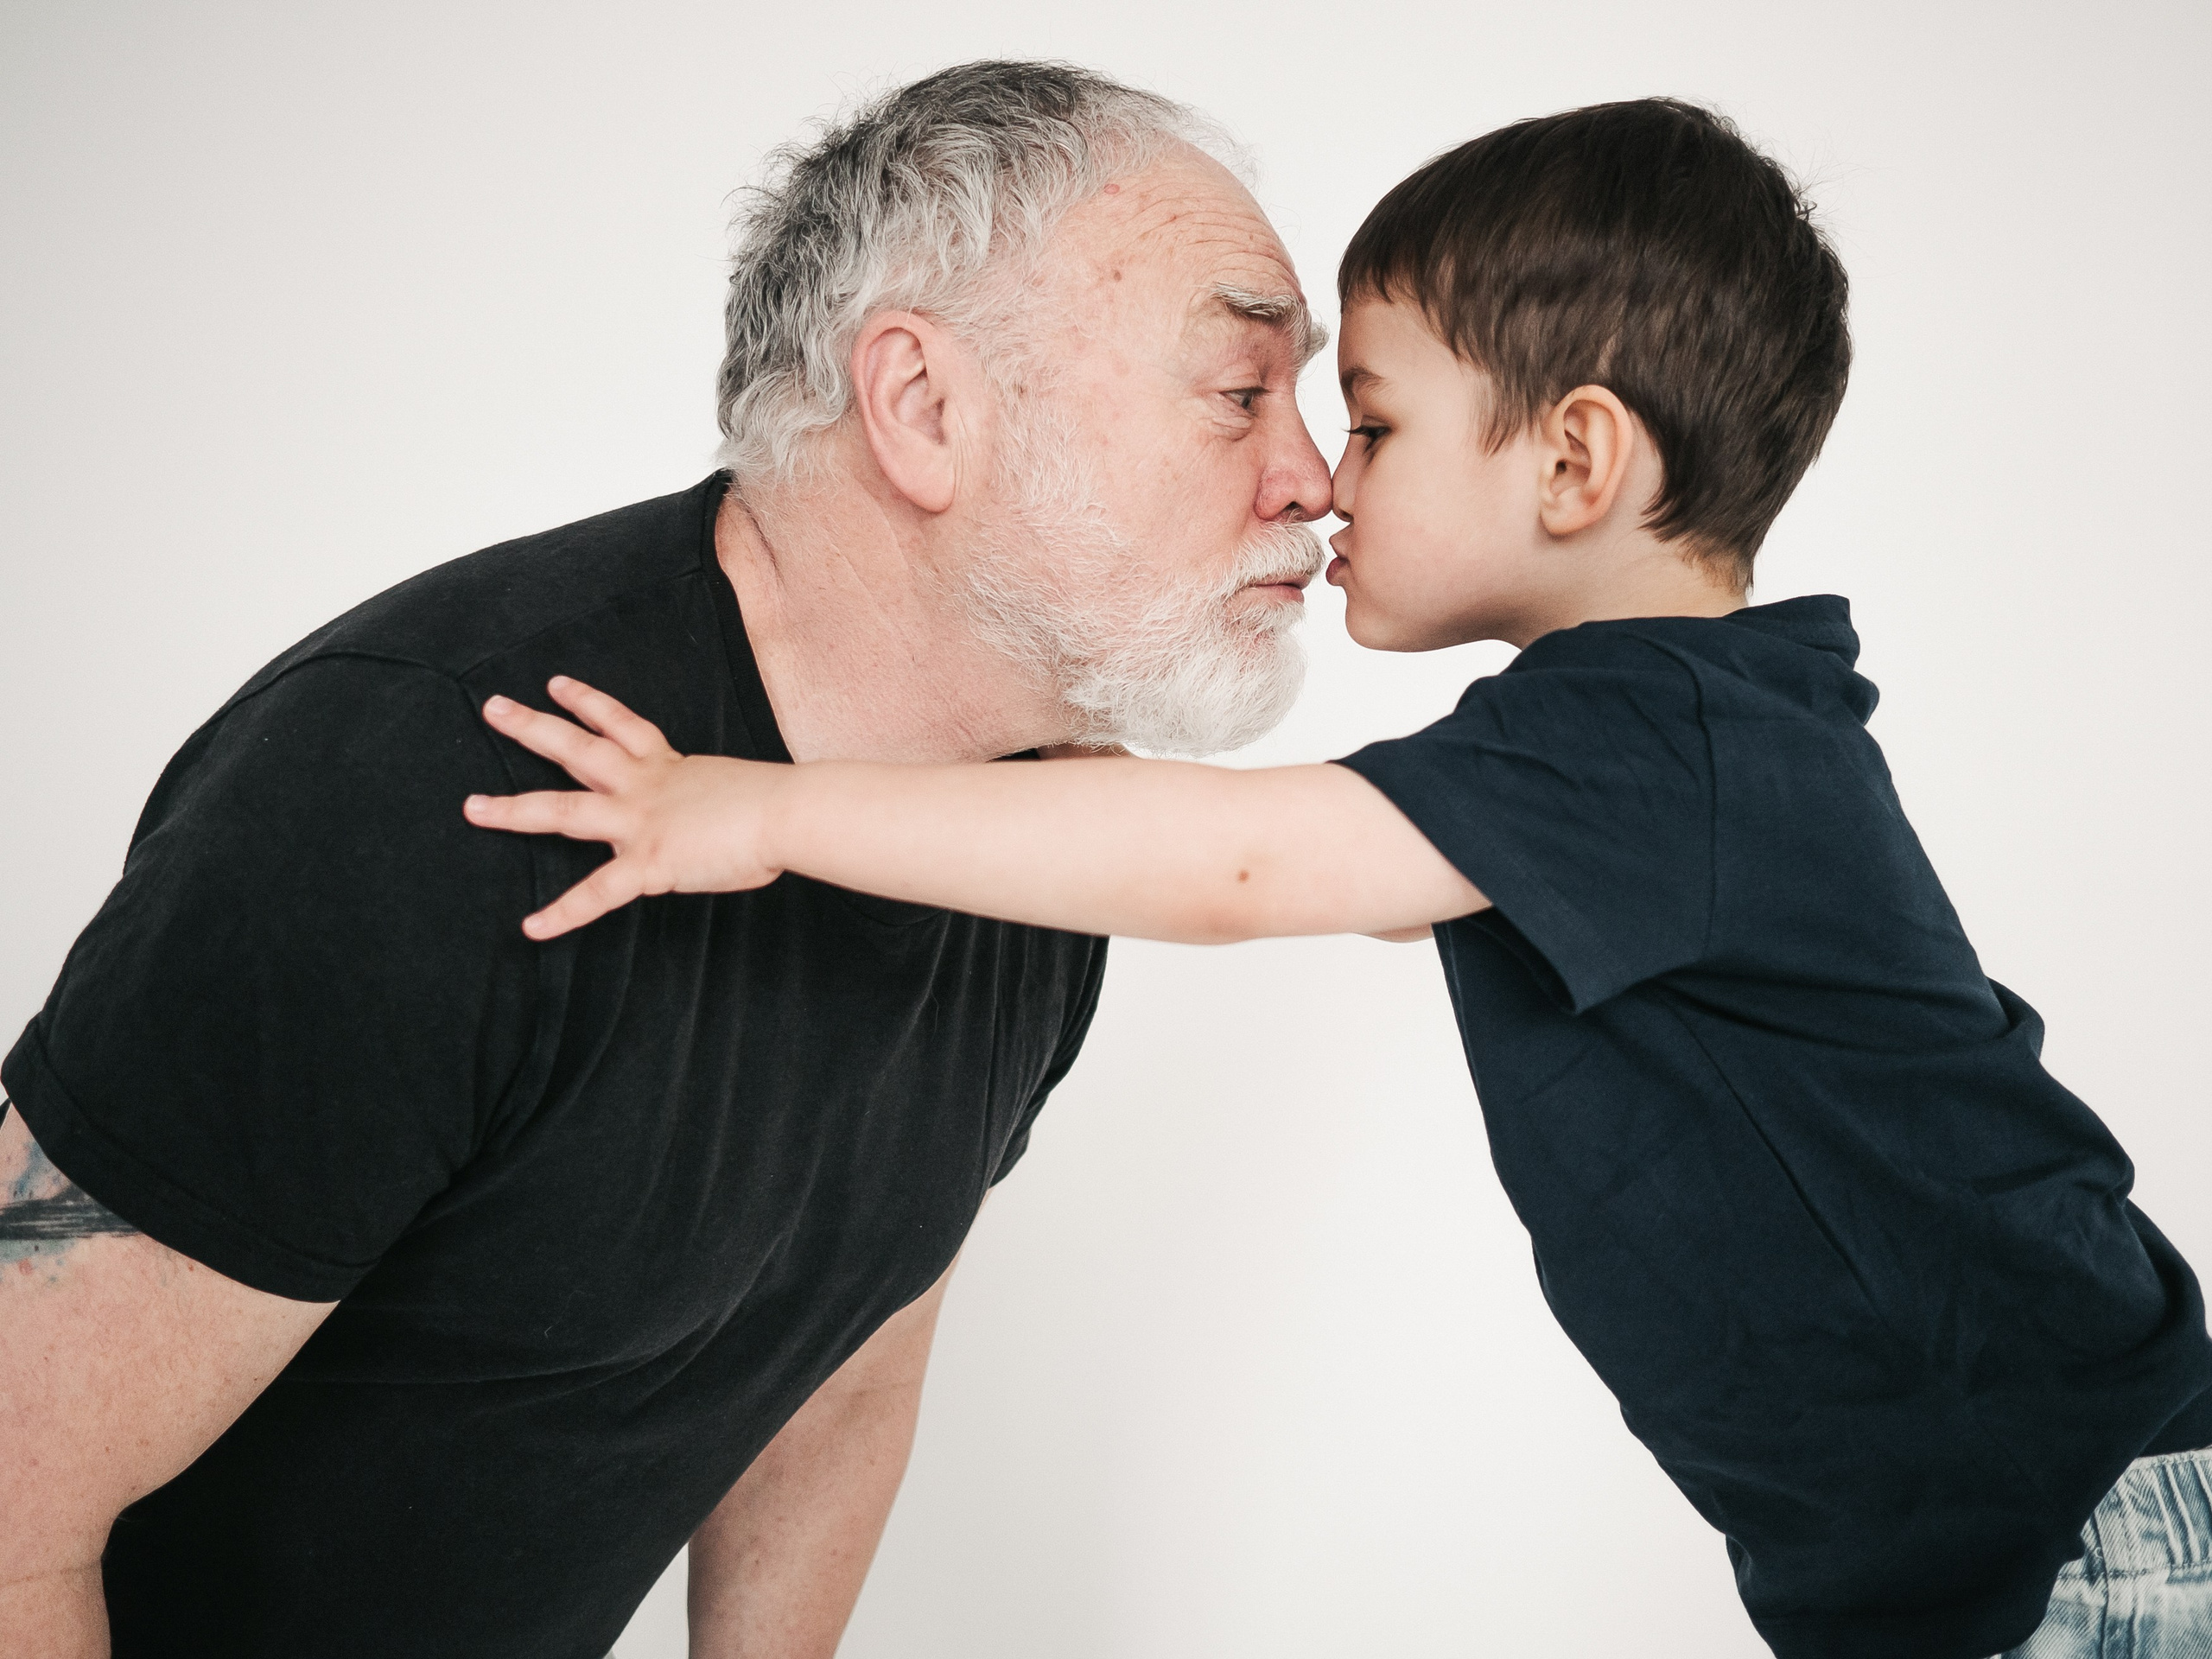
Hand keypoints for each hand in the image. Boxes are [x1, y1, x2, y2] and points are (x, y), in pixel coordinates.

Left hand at [464, 677, 787, 937]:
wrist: (787, 812)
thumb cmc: (779, 804)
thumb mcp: (736, 791)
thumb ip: (710, 805)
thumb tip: (717, 824)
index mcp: (669, 766)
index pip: (620, 724)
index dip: (587, 703)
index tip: (557, 685)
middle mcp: (644, 785)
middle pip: (575, 748)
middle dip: (531, 727)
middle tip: (493, 708)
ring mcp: (639, 821)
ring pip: (562, 808)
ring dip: (512, 808)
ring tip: (472, 807)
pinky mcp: (647, 862)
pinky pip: (595, 893)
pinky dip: (562, 914)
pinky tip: (532, 928)